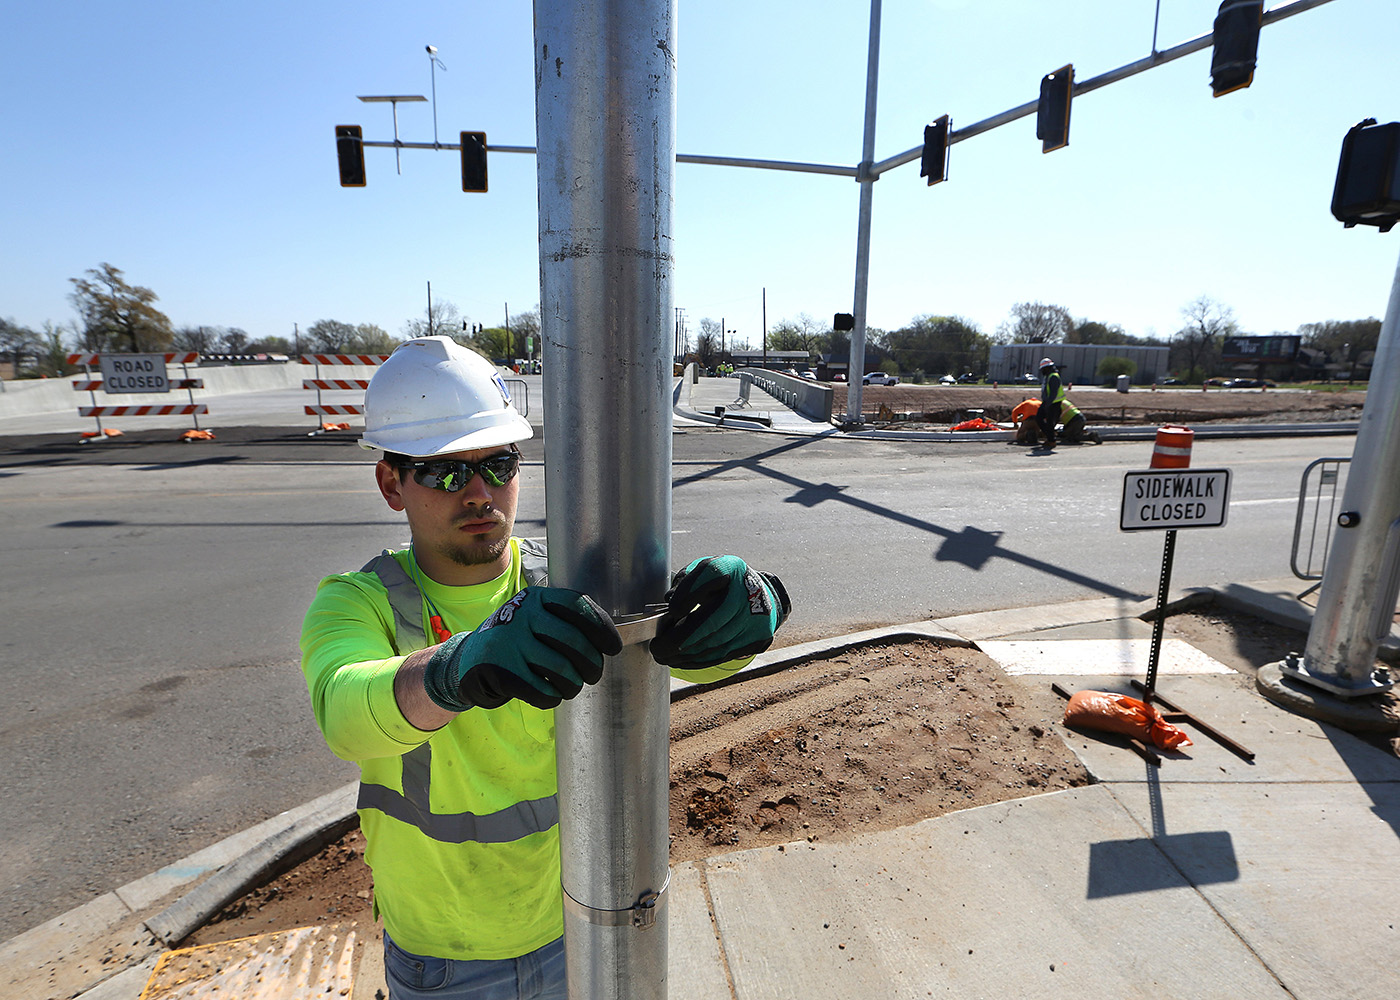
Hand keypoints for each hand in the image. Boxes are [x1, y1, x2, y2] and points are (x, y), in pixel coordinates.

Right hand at [422, 588, 621, 710]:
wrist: (467, 660)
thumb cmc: (515, 641)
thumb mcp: (534, 618)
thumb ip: (565, 622)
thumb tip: (608, 643)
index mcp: (536, 598)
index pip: (577, 606)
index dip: (601, 628)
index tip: (613, 648)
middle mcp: (522, 615)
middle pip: (575, 643)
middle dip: (592, 665)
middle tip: (592, 675)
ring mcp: (509, 642)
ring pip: (562, 671)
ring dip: (573, 685)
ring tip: (571, 687)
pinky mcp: (499, 670)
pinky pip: (542, 691)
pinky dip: (553, 698)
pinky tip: (550, 695)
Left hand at [650, 556, 789, 669]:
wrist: (761, 594)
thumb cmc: (724, 582)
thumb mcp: (705, 571)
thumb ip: (686, 582)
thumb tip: (670, 601)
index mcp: (730, 568)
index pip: (709, 578)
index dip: (687, 596)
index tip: (671, 611)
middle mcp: (746, 592)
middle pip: (711, 622)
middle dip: (679, 638)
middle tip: (657, 646)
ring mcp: (754, 619)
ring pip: (715, 645)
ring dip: (685, 655)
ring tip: (664, 656)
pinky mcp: (756, 638)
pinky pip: (723, 655)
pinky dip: (698, 661)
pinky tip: (681, 661)